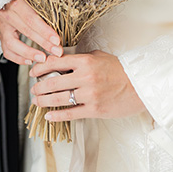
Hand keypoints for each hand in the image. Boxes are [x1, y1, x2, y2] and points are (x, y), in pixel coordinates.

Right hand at [0, 0, 62, 64]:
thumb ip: (46, 10)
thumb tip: (63, 25)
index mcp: (17, 3)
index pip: (32, 19)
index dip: (45, 31)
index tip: (56, 40)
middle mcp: (7, 14)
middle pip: (26, 31)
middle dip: (43, 43)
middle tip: (56, 51)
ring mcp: (2, 26)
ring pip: (12, 44)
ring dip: (29, 54)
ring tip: (43, 58)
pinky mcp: (1, 35)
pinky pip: (7, 50)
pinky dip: (18, 58)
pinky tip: (29, 61)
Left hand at [29, 50, 145, 120]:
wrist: (139, 85)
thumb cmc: (120, 70)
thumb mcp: (98, 56)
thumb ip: (80, 59)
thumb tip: (61, 61)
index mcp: (85, 61)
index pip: (56, 62)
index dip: (40, 67)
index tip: (34, 71)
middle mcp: (85, 77)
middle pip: (53, 82)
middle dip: (39, 86)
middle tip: (33, 88)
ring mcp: (89, 94)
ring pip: (59, 98)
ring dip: (44, 100)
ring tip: (36, 101)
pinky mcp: (94, 109)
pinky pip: (71, 113)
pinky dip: (57, 115)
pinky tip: (48, 115)